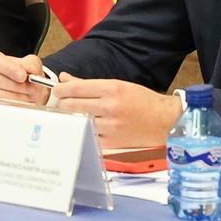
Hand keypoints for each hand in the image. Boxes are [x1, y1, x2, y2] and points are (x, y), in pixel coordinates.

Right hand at [0, 50, 48, 114]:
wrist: (27, 90)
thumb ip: (31, 64)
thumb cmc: (22, 74)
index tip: (23, 76)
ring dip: (15, 97)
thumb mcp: (29, 63)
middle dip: (15, 85)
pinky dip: (11, 108)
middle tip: (30, 88)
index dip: (8, 68)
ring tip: (28, 96)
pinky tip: (21, 104)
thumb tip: (31, 70)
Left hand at [52, 73, 179, 147]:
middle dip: (62, 103)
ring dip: (70, 117)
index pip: (76, 88)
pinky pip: (88, 136)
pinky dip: (82, 131)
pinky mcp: (112, 142)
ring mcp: (110, 126)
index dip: (61, 89)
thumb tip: (66, 78)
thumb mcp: (117, 85)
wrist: (164, 121)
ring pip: (78, 121)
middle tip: (60, 102)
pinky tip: (82, 127)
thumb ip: (89, 83)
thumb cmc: (142, 101)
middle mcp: (109, 107)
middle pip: (72, 105)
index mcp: (111, 89)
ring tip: (69, 114)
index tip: (56, 90)